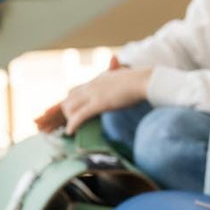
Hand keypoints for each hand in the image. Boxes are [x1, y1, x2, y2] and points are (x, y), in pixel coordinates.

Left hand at [35, 67, 150, 135]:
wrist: (144, 80)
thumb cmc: (139, 80)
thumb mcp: (124, 78)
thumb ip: (117, 80)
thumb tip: (118, 78)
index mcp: (97, 79)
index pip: (74, 90)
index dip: (69, 102)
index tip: (67, 112)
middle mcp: (92, 85)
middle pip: (68, 98)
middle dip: (65, 112)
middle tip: (69, 123)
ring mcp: (94, 94)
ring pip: (70, 107)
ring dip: (68, 118)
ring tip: (71, 128)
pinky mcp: (98, 103)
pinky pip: (79, 116)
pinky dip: (72, 124)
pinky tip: (70, 131)